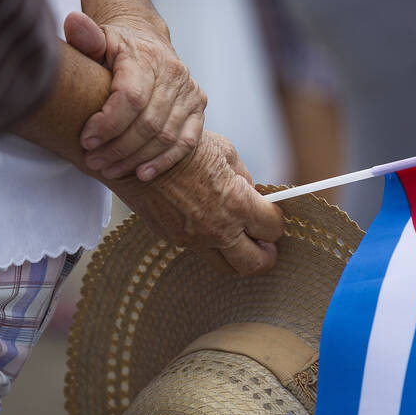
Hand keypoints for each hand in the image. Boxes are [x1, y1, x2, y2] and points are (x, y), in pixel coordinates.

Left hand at [64, 11, 205, 181]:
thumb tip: (74, 23)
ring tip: (110, 170)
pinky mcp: (199, 111)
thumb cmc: (119, 47)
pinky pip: (186, 143)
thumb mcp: (99, 39)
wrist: (149, 43)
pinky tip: (143, 173)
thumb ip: (86, 37)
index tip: (86, 140)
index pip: (131, 98)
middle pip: (148, 123)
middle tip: (94, 162)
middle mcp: (175, 75)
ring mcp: (191, 95)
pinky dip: (165, 161)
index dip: (108, 124)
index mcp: (148, 57)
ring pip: (166, 137)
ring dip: (136, 159)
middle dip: (118, 148)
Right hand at [108, 131, 284, 274]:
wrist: (138, 153)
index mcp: (237, 204)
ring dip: (239, 257)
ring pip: (227, 267)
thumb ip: (245, 179)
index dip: (277, 222)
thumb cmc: (185, 147)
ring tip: (241, 241)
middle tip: (267, 246)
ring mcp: (194, 239)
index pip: (272, 228)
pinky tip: (212, 227)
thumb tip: (254, 195)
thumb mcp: (225, 152)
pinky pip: (201, 252)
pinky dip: (213, 245)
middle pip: (255, 264)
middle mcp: (218, 229)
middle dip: (267, 256)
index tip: (274, 215)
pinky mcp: (173, 241)